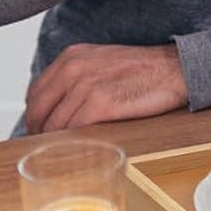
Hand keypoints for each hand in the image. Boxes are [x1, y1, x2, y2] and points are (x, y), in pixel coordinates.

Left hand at [24, 42, 187, 133]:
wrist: (175, 69)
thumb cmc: (142, 70)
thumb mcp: (101, 62)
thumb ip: (75, 79)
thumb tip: (55, 109)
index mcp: (71, 57)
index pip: (35, 94)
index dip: (35, 117)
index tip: (41, 131)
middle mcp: (74, 68)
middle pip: (38, 111)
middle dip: (39, 133)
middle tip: (48, 148)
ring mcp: (86, 85)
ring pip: (54, 125)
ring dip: (57, 143)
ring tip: (66, 153)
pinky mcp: (101, 103)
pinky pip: (73, 130)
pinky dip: (72, 143)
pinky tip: (80, 149)